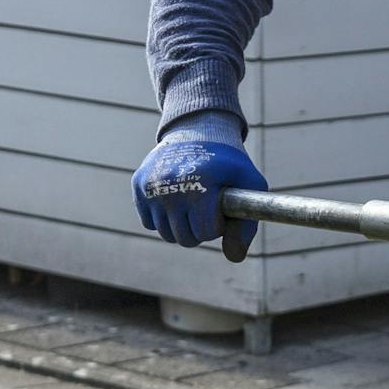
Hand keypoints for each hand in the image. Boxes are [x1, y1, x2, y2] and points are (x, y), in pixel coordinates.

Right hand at [132, 112, 267, 262]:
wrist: (199, 131)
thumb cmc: (228, 163)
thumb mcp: (250, 185)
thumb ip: (247, 224)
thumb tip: (234, 257)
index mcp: (201, 183)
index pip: (206, 232)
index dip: (217, 224)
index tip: (221, 207)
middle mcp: (172, 184)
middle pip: (185, 238)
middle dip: (199, 229)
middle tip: (207, 207)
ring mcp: (152, 185)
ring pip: (166, 234)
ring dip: (182, 225)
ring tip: (193, 202)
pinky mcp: (138, 185)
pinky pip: (149, 223)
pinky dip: (163, 217)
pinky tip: (175, 198)